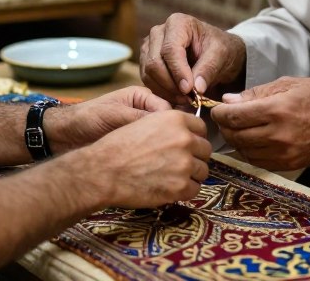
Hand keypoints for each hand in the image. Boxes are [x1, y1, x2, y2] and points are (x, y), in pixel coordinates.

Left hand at [49, 87, 170, 153]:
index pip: (168, 110)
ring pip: (162, 140)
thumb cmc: (88, 117)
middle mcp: (145, 113)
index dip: (174, 124)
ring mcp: (141, 131)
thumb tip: (163, 123)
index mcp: (143, 98)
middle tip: (174, 153)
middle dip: (172, 138)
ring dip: (164, 150)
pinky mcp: (135, 147)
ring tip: (166, 162)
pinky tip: (159, 168)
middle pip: (168, 126)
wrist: (65, 134)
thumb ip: (138, 117)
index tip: (177, 138)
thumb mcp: (114, 114)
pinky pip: (152, 151)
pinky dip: (155, 158)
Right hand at [89, 110, 211, 207]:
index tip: (187, 145)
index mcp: (175, 119)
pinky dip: (184, 191)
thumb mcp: (144, 123)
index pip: (201, 128)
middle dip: (195, 157)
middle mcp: (184, 139)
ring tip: (171, 177)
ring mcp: (184, 164)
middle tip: (178, 164)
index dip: (194, 138)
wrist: (103, 171)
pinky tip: (169, 188)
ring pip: (202, 170)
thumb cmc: (118, 146)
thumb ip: (168, 126)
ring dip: (191, 175)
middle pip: (205, 150)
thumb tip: (186, 134)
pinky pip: (195, 189)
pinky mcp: (180, 187)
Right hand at [139, 12, 246, 104]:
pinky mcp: (146, 61)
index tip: (189, 90)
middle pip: (154, 63)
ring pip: (148, 74)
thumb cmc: (219, 49)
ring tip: (186, 99)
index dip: (178, 72)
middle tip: (189, 98)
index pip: (170, 49)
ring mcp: (149, 47)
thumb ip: (208, 69)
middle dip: (171, 85)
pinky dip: (161, 92)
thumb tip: (197, 88)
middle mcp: (158, 32)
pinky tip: (178, 98)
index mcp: (178, 23)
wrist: (215, 53)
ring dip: (166, 91)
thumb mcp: (221, 55)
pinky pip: (147, 80)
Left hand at [210, 77, 309, 171]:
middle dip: (224, 126)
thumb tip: (229, 101)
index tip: (217, 108)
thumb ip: (256, 93)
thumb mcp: (288, 84)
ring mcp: (284, 153)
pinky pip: (258, 160)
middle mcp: (278, 134)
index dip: (219, 113)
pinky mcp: (289, 165)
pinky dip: (249, 151)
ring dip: (235, 140)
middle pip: (235, 135)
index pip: (234, 116)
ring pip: (244, 151)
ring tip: (237, 128)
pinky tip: (252, 139)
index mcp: (277, 110)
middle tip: (224, 118)